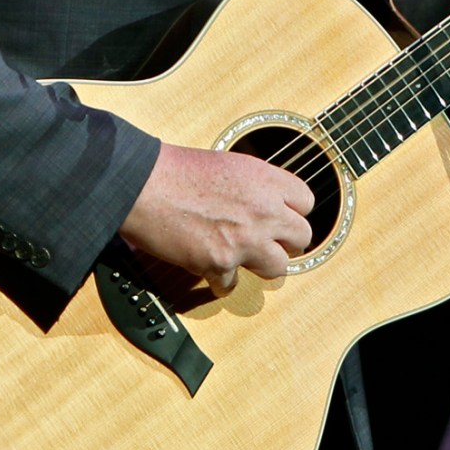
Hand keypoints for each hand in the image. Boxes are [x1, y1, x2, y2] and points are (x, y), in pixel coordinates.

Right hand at [119, 143, 314, 292]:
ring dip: (261, 265)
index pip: (306, 202)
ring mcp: (245, 239)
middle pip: (301, 237)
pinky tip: (209, 269)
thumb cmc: (175, 169)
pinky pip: (232, 285)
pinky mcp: (220, 263)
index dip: (291, 211)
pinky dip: (220, 281)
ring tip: (244, 258)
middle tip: (266, 240)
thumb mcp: (228, 164)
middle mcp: (263, 210)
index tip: (280, 216)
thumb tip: (267, 203)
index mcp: (266, 180)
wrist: (142, 185)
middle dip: (283, 241)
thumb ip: (255, 186)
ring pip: (278, 267)